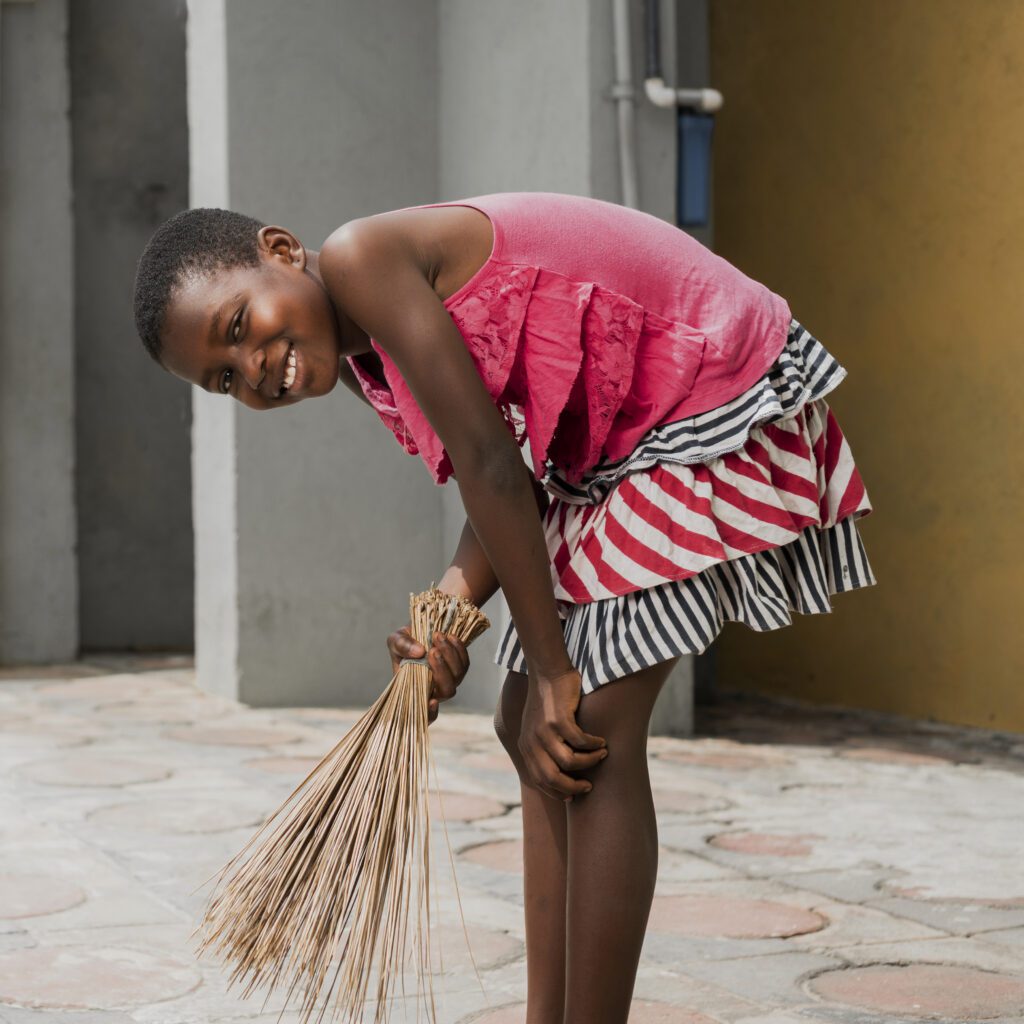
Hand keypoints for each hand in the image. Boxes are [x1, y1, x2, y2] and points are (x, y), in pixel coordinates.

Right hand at [387, 625, 469, 724]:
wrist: (418, 632)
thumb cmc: (404, 642)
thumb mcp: (395, 641)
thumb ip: (402, 646)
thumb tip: (419, 652)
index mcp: (416, 690)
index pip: (425, 713)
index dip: (430, 713)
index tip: (432, 701)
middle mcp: (435, 689)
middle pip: (446, 691)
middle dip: (442, 670)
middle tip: (432, 650)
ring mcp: (449, 678)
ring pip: (458, 676)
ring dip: (450, 656)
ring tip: (438, 636)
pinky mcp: (459, 666)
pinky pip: (464, 663)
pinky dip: (459, 649)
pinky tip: (450, 636)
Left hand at [518, 667, 606, 801]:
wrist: (547, 672)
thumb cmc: (548, 701)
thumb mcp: (537, 727)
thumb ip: (544, 747)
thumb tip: (562, 773)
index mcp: (525, 746)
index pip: (538, 780)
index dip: (557, 792)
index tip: (572, 796)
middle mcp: (531, 741)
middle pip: (552, 778)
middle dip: (572, 787)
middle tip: (588, 786)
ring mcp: (544, 731)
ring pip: (570, 761)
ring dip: (589, 762)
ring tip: (601, 755)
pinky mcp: (558, 719)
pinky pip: (580, 741)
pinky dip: (593, 744)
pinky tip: (601, 741)